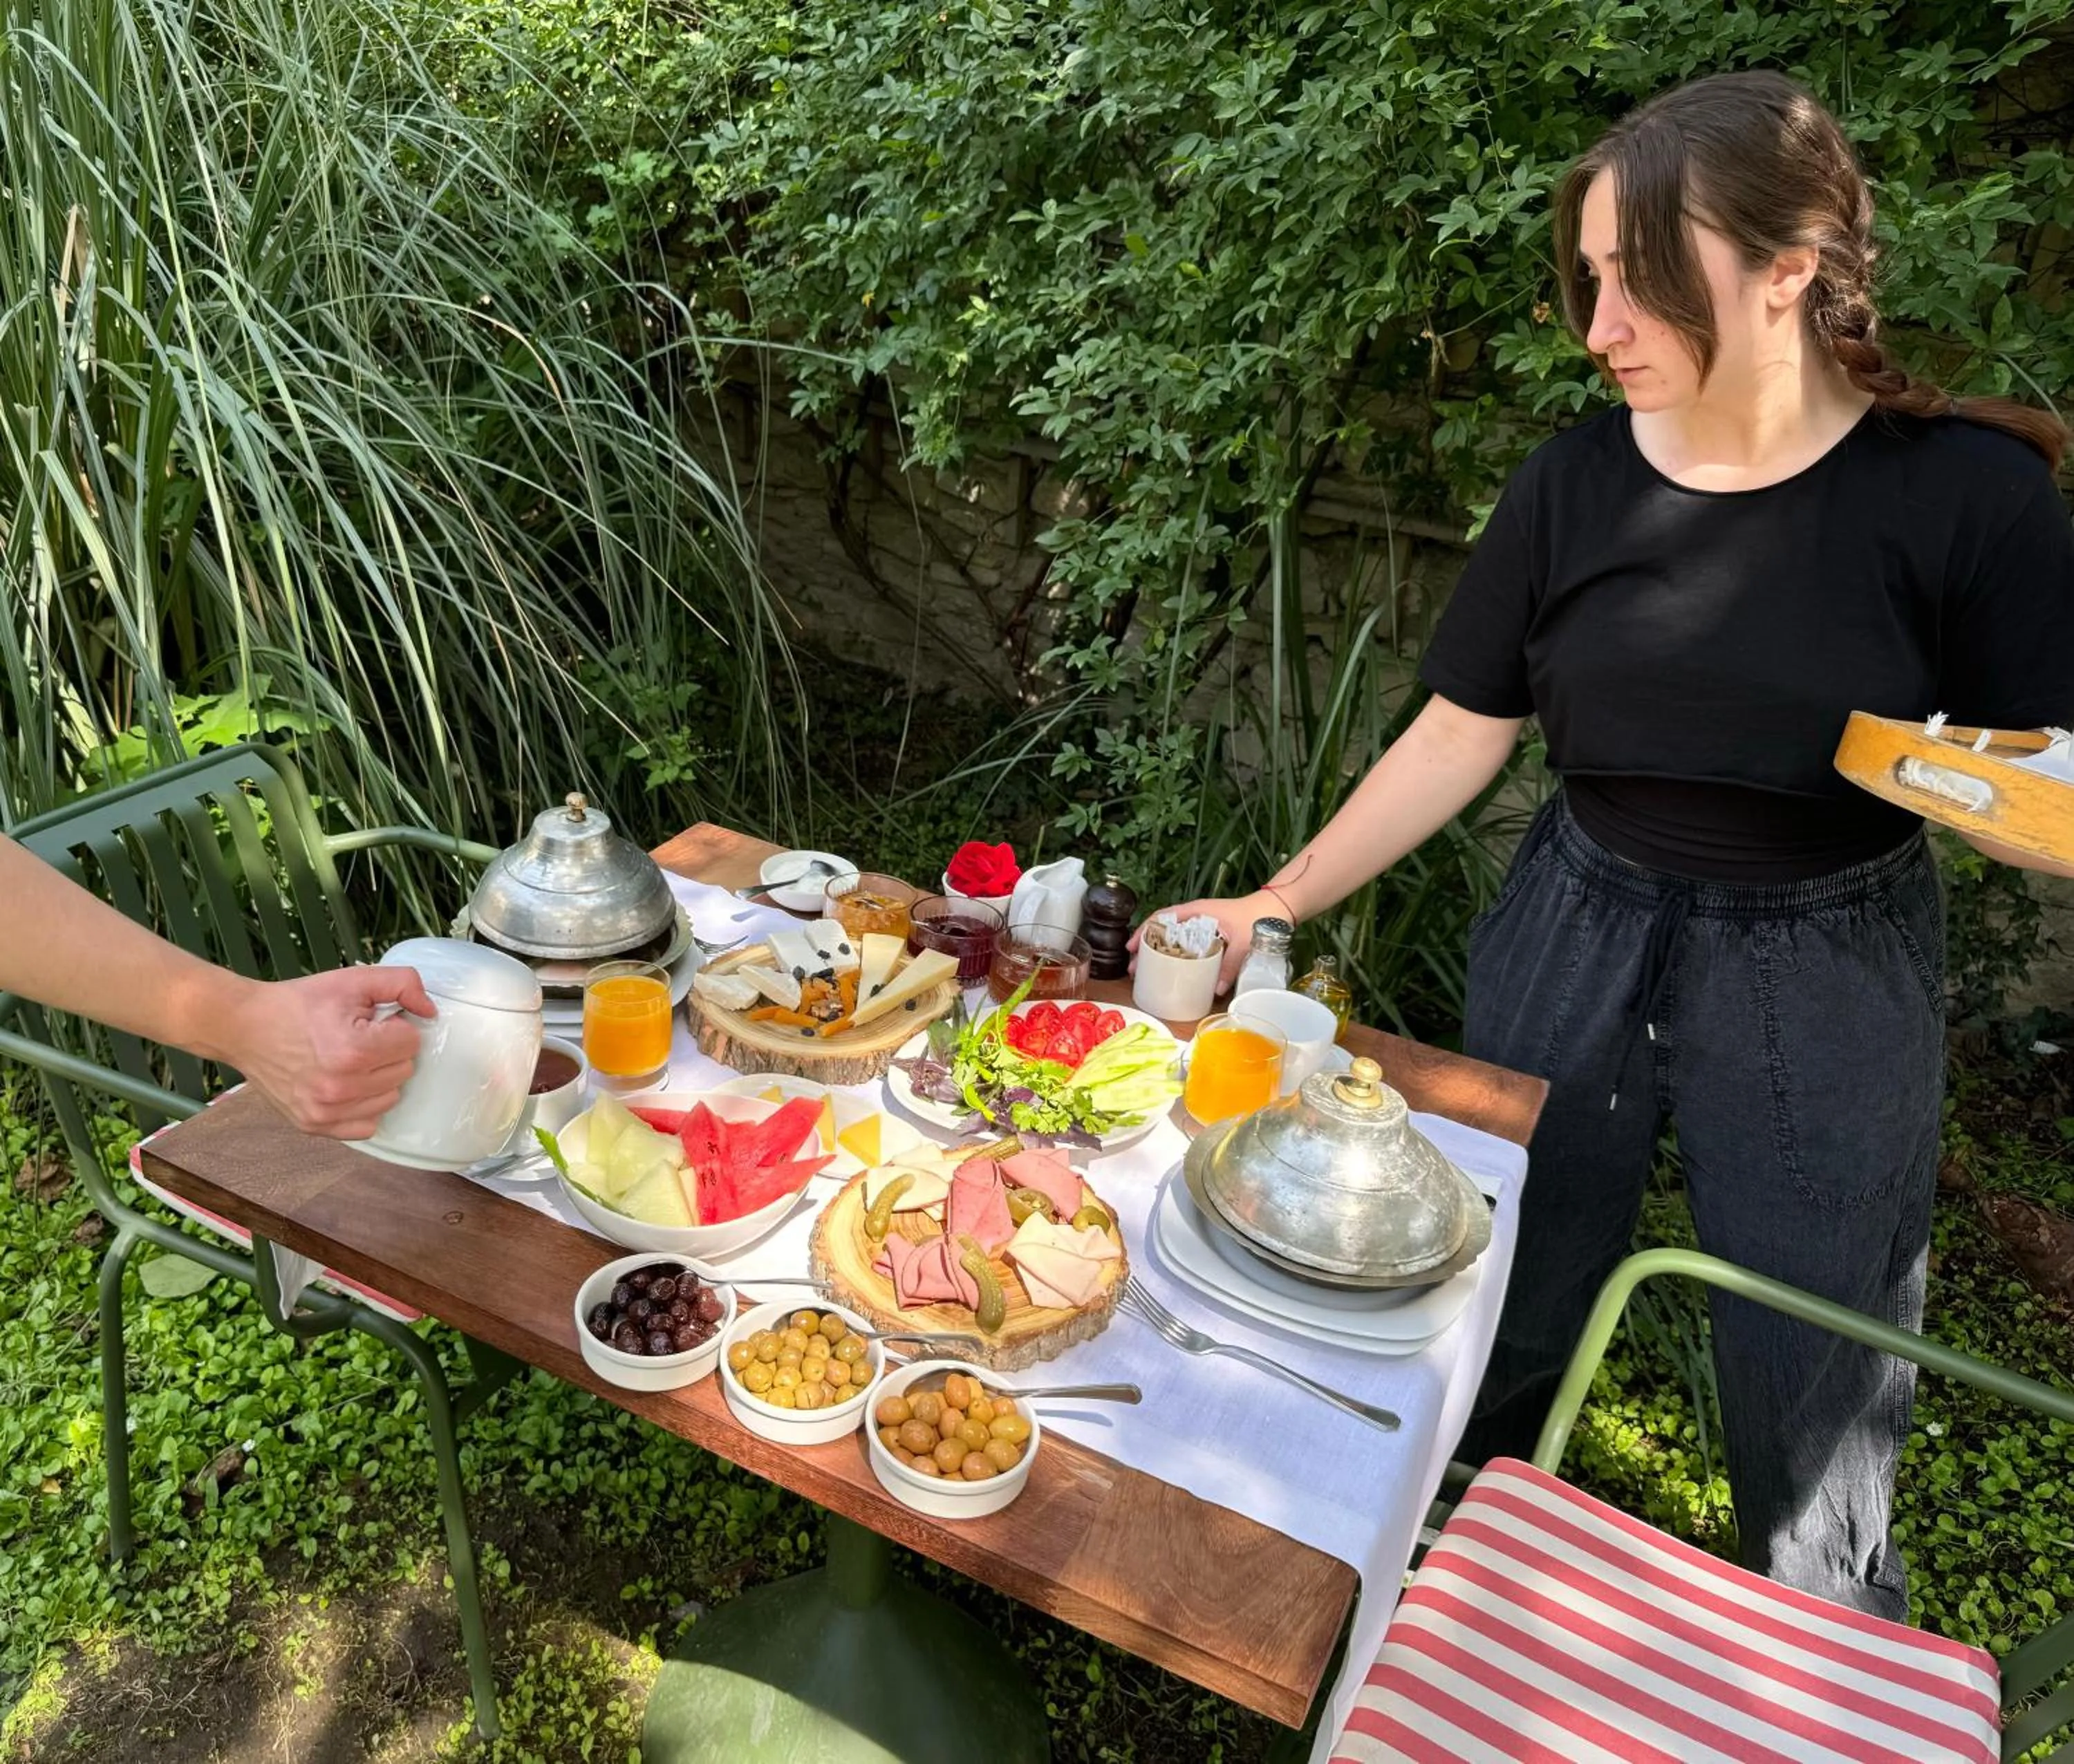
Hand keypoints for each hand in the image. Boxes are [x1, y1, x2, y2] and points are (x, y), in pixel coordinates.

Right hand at [214, 966, 436, 1138]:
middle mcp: (340, 1088)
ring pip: (390, 1098)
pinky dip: (363, 1106)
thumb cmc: (299, 1004)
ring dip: (379, 1078)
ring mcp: (325, 1112)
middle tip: (358, 1037)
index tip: (371, 1021)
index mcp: (352, 1052)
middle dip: (389, 1051)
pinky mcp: (314, 1126)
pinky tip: (347, 1084)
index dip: (395, 1026)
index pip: (411, 1042)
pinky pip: (367, 1126)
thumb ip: (403, 985)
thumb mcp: (353, 981)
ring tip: (349, 1059)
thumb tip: (430, 1011)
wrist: (245, 1027)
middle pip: (404, 1071)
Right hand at [1128, 891, 1279, 990]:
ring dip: (1157, 951)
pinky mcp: (1208, 933)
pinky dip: (1174, 953)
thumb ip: (1230, 965)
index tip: (1131, 948)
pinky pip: (1184, 942)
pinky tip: (1172, 968)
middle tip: (1134, 968)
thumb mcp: (1243, 942)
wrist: (1275, 908)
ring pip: (1171, 936)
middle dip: (1145, 947)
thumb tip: (1216, 990)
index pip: (1161, 918)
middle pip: (1161, 929)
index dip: (1143, 931)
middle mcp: (1194, 915)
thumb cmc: (1257, 917)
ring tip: (1146, 970)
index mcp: (1196, 911)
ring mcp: (1200, 924)